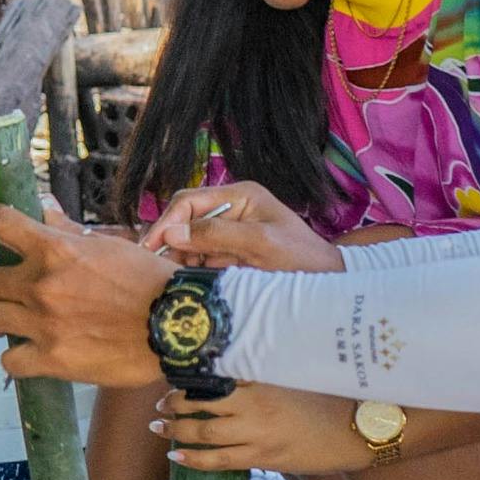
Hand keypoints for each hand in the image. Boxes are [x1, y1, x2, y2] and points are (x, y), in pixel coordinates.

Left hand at [0, 198, 174, 386]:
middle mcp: (42, 285)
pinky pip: (9, 360)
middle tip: (11, 291)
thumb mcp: (107, 245)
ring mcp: (43, 324)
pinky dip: (15, 357)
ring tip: (13, 321)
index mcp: (55, 250)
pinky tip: (29, 353)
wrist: (178, 325)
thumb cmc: (149, 282)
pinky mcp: (52, 359)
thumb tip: (42, 206)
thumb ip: (66, 230)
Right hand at [146, 181, 343, 274]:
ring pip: (188, 241)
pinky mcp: (230, 253)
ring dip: (177, 259)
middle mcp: (231, 209)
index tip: (152, 247)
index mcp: (240, 196)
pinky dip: (189, 270)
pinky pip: (200, 258)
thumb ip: (217, 235)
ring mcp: (230, 232)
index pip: (189, 201)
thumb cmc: (302, 259)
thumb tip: (173, 234)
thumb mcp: (261, 244)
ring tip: (166, 279)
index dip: (167, 222)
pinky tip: (184, 283)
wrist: (327, 283)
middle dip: (168, 242)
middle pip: (184, 219)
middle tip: (152, 267)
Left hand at [159, 383, 382, 476]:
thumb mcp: (294, 378)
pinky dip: (194, 459)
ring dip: (176, 429)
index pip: (215, 375)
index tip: (173, 375)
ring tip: (158, 426)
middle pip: (201, 402)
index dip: (188, 377)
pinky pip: (220, 460)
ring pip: (204, 432)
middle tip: (159, 403)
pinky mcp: (264, 457)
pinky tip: (176, 457)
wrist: (355, 429)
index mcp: (263, 379)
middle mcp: (256, 404)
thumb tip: (234, 372)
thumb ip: (263, 376)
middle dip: (174, 403)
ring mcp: (258, 432)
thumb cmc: (328, 400)